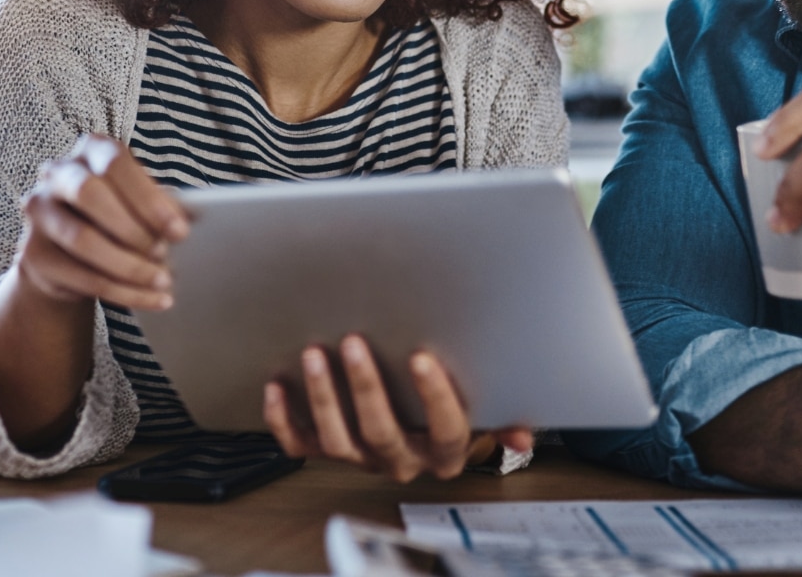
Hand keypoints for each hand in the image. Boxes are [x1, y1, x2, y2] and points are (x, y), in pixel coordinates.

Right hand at [15, 134, 189, 311]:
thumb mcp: (141, 202)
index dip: (149, 198)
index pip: (116, 164)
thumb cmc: (118, 214)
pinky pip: (81, 277)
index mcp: (90, 149)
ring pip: (83, 240)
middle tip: (166, 254)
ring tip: (163, 281)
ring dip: (129, 266)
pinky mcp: (32, 254)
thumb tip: (196, 217)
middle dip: (133, 229)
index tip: (180, 230)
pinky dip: (123, 292)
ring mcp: (39, 213)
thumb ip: (162, 204)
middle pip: (89, 195)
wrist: (70, 250)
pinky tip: (152, 300)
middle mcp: (57, 174)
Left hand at [261, 335, 534, 482]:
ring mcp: (361, 457)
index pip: (447, 430)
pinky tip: (277, 386)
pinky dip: (282, 419)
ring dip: (323, 398)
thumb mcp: (484, 409)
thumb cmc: (448, 409)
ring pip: (338, 441)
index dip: (435, 397)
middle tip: (354, 343)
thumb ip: (505, 415)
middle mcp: (401, 458)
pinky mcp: (326, 450)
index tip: (422, 358)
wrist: (419, 430)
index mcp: (443, 450)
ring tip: (315, 355)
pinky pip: (300, 445)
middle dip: (365, 388)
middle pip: (382, 433)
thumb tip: (524, 430)